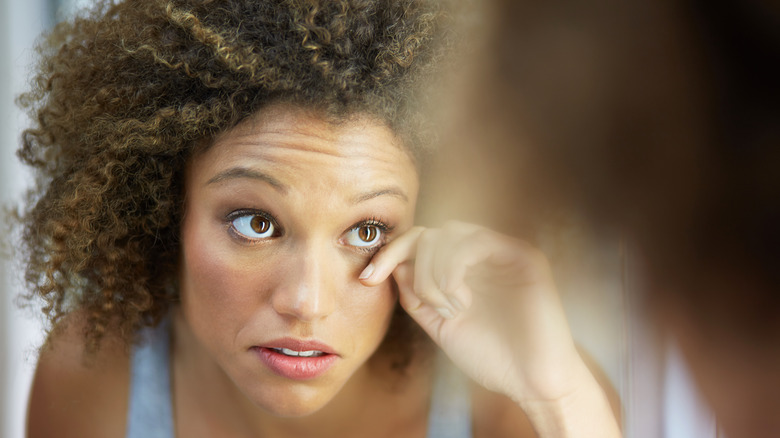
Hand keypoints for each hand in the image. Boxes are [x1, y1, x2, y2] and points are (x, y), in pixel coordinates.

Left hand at [360, 221, 588, 403]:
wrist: (531, 383)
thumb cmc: (491, 357)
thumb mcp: (440, 326)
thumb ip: (416, 296)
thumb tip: (392, 267)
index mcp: (460, 268)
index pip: (418, 242)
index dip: (389, 253)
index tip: (366, 279)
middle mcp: (481, 255)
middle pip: (430, 232)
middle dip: (410, 262)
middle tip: (424, 302)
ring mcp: (503, 253)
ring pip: (450, 233)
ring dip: (435, 271)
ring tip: (448, 306)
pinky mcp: (525, 257)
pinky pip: (480, 241)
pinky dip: (456, 266)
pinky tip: (458, 297)